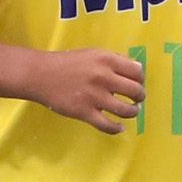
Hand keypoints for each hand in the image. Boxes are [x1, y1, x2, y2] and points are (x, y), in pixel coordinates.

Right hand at [30, 48, 145, 134]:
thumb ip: (114, 60)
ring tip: (131, 111)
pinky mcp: (85, 112)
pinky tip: (119, 127)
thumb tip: (136, 68)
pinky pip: (108, 125)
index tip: (137, 83)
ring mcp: (95, 96)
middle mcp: (103, 77)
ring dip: (133, 112)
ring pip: (126, 110)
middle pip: (135, 91)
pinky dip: (117, 128)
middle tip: (137, 99)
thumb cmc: (67, 63)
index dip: (141, 79)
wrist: (40, 74)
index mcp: (106, 60)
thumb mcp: (92, 53)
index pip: (137, 71)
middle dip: (139, 97)